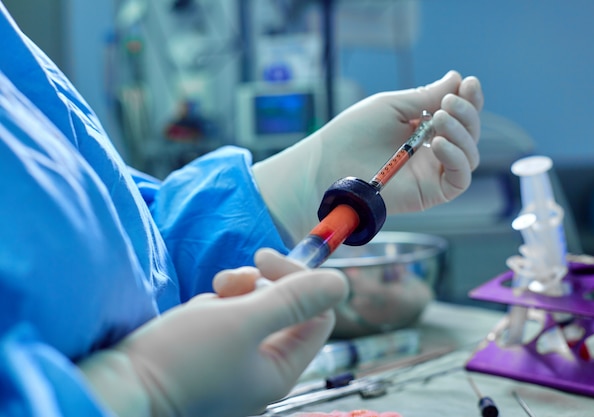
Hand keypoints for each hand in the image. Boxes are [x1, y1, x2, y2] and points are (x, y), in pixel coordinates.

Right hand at [79, 249, 347, 416]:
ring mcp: (236, 362)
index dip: (299, 281)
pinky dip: (216, 305)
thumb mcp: (242, 322)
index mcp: (280, 369)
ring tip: (210, 296)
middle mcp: (262, 369)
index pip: (316, 315)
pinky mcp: (211, 353)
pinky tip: (194, 312)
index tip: (265, 259)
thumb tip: (341, 282)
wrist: (118, 387)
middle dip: (260, 285)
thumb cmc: (180, 359)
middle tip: (230, 281)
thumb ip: (294, 300)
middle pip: (285, 309)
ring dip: (235, 291)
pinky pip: (228, 316)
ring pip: (255, 308)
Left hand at [253, 70, 483, 242]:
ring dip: (462, 133)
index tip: (469, 83)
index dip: (470, 99)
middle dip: (467, 114)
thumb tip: (457, 79)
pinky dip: (457, 158)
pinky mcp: (430, 193)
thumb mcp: (392, 106)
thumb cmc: (353, 133)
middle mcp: (431, 151)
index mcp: (424, 129)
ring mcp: (432, 173)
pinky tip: (439, 143)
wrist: (329, 163)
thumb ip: (426, 97)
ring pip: (469, 155)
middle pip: (469, 134)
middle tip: (449, 104)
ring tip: (440, 119)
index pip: (459, 115)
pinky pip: (460, 179)